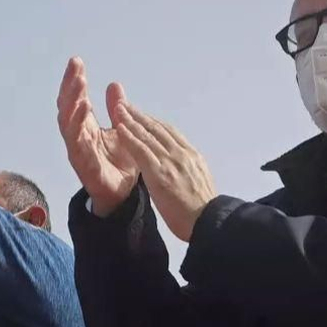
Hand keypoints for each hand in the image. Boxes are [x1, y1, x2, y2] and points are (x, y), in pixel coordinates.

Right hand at [56, 57, 140, 214]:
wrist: (122, 194)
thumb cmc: (118, 162)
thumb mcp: (121, 129)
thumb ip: (117, 109)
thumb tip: (114, 84)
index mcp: (86, 127)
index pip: (75, 99)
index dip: (74, 81)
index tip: (76, 61)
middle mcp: (78, 137)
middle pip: (68, 108)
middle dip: (70, 87)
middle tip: (75, 68)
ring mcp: (79, 151)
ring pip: (69, 125)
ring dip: (72, 104)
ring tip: (79, 85)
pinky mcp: (85, 167)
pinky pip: (79, 146)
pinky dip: (79, 129)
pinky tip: (84, 113)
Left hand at [107, 100, 217, 241]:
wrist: (208, 221)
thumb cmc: (203, 210)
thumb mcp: (200, 181)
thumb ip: (189, 169)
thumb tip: (183, 166)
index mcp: (192, 155)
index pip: (170, 133)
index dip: (153, 122)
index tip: (142, 115)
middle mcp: (182, 154)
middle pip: (157, 129)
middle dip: (140, 115)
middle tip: (125, 104)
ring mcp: (171, 162)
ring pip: (148, 135)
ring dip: (131, 120)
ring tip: (118, 109)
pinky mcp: (160, 173)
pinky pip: (142, 150)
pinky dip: (130, 137)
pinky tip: (120, 128)